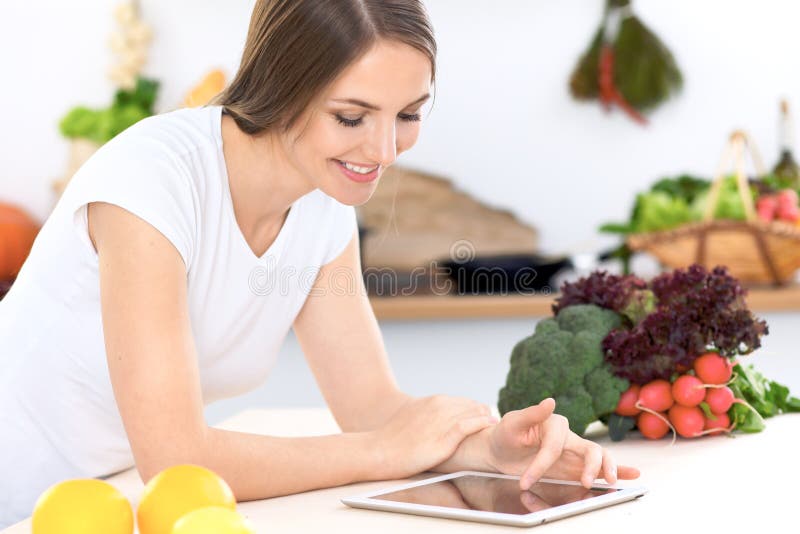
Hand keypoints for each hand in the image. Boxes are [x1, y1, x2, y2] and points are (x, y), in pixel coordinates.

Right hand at [370, 395, 495, 479]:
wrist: (379, 451)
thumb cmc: (393, 439)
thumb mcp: (413, 416)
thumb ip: (429, 414)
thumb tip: (440, 420)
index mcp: (432, 400)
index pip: (463, 401)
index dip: (475, 409)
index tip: (483, 416)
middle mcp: (439, 406)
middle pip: (471, 405)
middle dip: (483, 412)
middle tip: (493, 421)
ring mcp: (442, 420)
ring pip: (473, 412)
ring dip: (485, 417)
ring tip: (495, 425)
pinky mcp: (443, 437)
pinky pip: (468, 426)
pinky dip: (481, 423)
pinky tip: (489, 424)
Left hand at [486, 398, 639, 489]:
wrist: (500, 451)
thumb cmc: (505, 435)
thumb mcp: (511, 424)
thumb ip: (530, 414)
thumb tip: (550, 401)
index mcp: (553, 423)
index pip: (554, 447)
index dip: (541, 464)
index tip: (525, 481)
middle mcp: (568, 436)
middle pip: (589, 448)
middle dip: (591, 466)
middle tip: (584, 482)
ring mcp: (573, 452)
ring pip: (599, 458)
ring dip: (607, 468)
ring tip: (610, 481)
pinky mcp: (574, 466)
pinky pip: (598, 468)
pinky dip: (617, 470)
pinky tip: (631, 474)